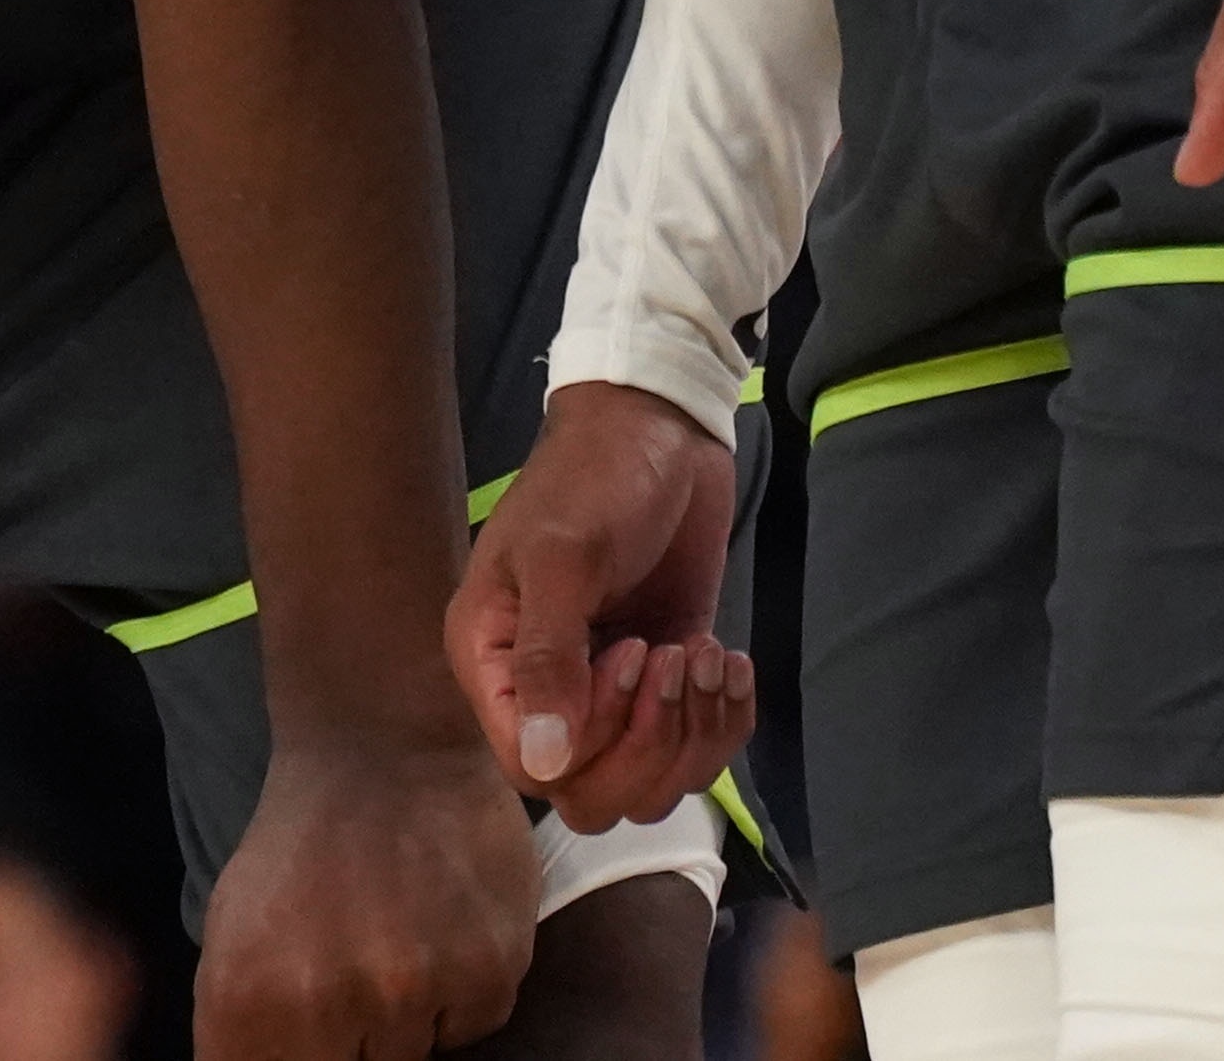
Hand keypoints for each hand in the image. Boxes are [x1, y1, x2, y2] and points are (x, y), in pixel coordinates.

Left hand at [195, 728, 538, 1060]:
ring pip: (413, 1060)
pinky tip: (441, 928)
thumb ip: (247, 1036)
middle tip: (353, 975)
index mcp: (251, 997)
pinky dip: (457, 997)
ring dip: (405, 1022)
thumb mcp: (235, 939)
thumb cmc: (301, 844)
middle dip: (352, 1046)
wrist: (386, 742)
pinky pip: (471, 1029)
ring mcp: (416, 988)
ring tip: (394, 941)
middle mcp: (332, 1001)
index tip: (319, 1036)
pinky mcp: (490, 972)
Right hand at [448, 384, 754, 830]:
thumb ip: (549, 660)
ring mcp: (611, 693)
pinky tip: (730, 657)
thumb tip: (543, 763)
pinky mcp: (667, 681)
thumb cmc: (596, 479)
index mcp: (494, 663)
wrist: (660, 426)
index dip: (593, 740)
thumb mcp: (563, 557)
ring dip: (692, 734)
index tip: (630, 655)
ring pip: (649, 787)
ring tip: (705, 652)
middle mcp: (545, 693)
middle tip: (671, 657)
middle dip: (650, 747)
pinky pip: (696, 752)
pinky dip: (725, 722)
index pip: (533, 768)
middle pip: (593, 796)